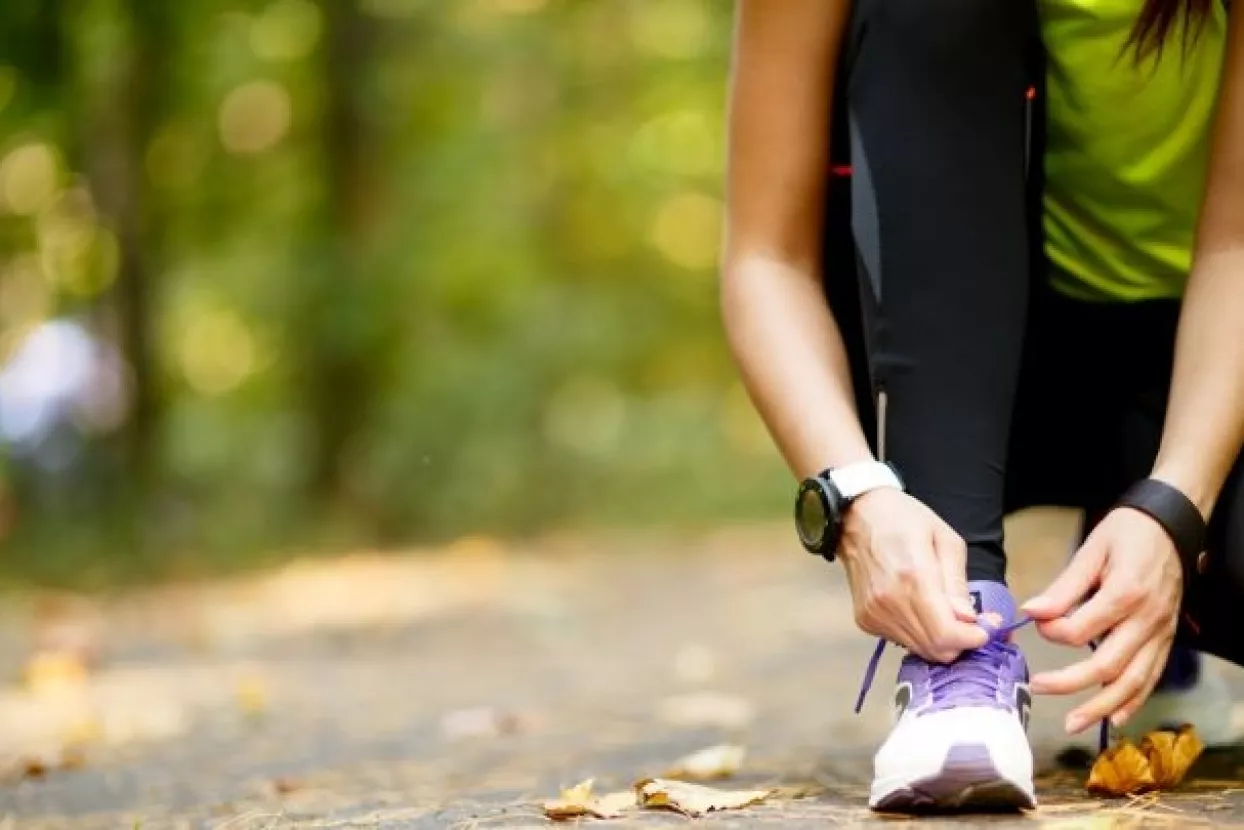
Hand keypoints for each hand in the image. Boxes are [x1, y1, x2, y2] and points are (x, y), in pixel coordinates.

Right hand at [840, 488, 988, 662]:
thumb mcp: (945, 539)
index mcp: (914, 576)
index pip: (946, 633)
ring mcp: (874, 613)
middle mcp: (890, 601)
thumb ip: (957, 583)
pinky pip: (901, 640)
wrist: (856, 517)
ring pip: (919, 649)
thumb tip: (968, 619)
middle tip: (971, 623)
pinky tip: (919, 610)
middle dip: (961, 642)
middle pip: (935, 648)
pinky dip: (918, 633)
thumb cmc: (902, 520)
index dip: (972, 639)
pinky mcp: (865, 619)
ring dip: (940, 639)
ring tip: (944, 613)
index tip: (985, 629)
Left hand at [1021, 507, 1182, 733]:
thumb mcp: (1091, 550)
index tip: (1034, 623)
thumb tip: (1031, 611)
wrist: (1171, 526)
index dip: (1052, 632)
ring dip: (1102, 707)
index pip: (1082, 629)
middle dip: (1071, 682)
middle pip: (1108, 664)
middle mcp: (1147, 620)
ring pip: (1133, 681)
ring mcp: (1160, 633)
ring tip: (1073, 723)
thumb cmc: (1127, 534)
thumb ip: (1064, 587)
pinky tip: (1116, 719)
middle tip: (1038, 687)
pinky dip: (1134, 701)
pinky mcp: (1166, 640)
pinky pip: (1152, 678)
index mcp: (1125, 593)